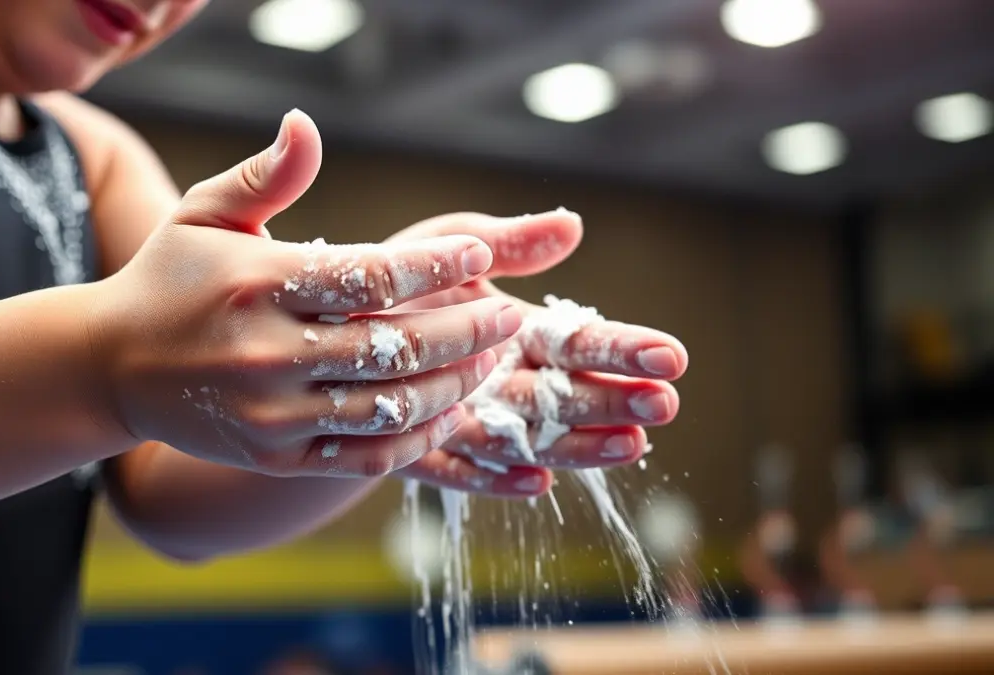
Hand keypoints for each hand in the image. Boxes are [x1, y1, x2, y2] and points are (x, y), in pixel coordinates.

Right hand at [181, 110, 686, 494]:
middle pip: (394, 348)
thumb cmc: (171, 279)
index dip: (436, 268)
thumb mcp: (205, 214)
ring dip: (454, 386)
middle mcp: (265, 352)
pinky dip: (416, 437)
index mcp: (256, 284)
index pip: (368, 275)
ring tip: (490, 363)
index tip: (481, 256)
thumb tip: (306, 123)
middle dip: (468, 332)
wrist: (112, 367)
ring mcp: (271, 413)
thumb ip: (265, 176)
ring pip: (389, 408)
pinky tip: (446, 411)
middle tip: (510, 317)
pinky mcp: (275, 456)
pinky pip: (365, 456)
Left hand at [385, 212, 687, 496]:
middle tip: (665, 404)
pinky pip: (461, 467)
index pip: (576, 341)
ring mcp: (464, 417)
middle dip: (616, 399)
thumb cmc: (398, 276)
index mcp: (513, 329)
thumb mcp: (451, 245)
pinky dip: (494, 476)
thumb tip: (572, 226)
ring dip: (578, 444)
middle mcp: (497, 379)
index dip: (624, 348)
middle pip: (564, 393)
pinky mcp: (420, 449)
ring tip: (630, 447)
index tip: (672, 356)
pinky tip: (536, 484)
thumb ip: (508, 241)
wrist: (322, 324)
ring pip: (527, 436)